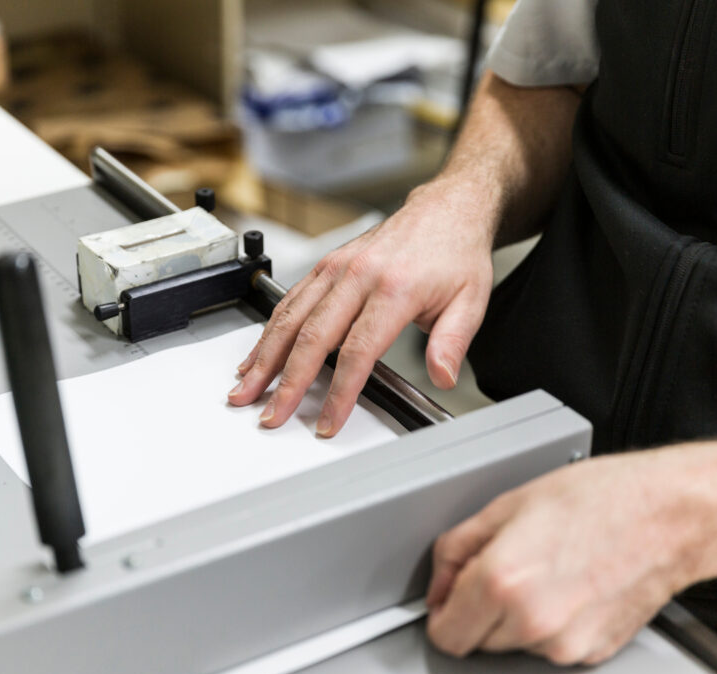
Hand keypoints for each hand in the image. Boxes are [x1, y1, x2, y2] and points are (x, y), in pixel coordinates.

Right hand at [227, 178, 495, 435]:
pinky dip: (269, 331)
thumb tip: (442, 376)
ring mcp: (337, 267)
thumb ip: (452, 342)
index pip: (358, 351)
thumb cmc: (456, 254)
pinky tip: (256, 355)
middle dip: (287, 382)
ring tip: (245, 389)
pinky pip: (290, 300)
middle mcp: (359, 275)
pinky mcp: (327, 264)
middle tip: (271, 414)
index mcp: (395, 288)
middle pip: (312, 337)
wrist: (446, 210)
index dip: (340, 392)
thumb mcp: (471, 301)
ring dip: (265, 358)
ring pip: (291, 317)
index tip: (328, 421)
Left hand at [426, 451, 699, 665]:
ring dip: (517, 617)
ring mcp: (565, 643)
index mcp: (503, 581)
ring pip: (514, 645)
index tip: (450, 598)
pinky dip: (551, 624)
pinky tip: (569, 586)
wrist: (670, 516)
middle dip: (480, 609)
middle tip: (507, 568)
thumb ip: (458, 547)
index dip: (442, 611)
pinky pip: (551, 647)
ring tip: (546, 570)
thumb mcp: (509, 504)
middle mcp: (532, 621)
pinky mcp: (592, 652)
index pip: (444, 635)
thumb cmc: (602, 498)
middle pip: (477, 640)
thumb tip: (439, 580)